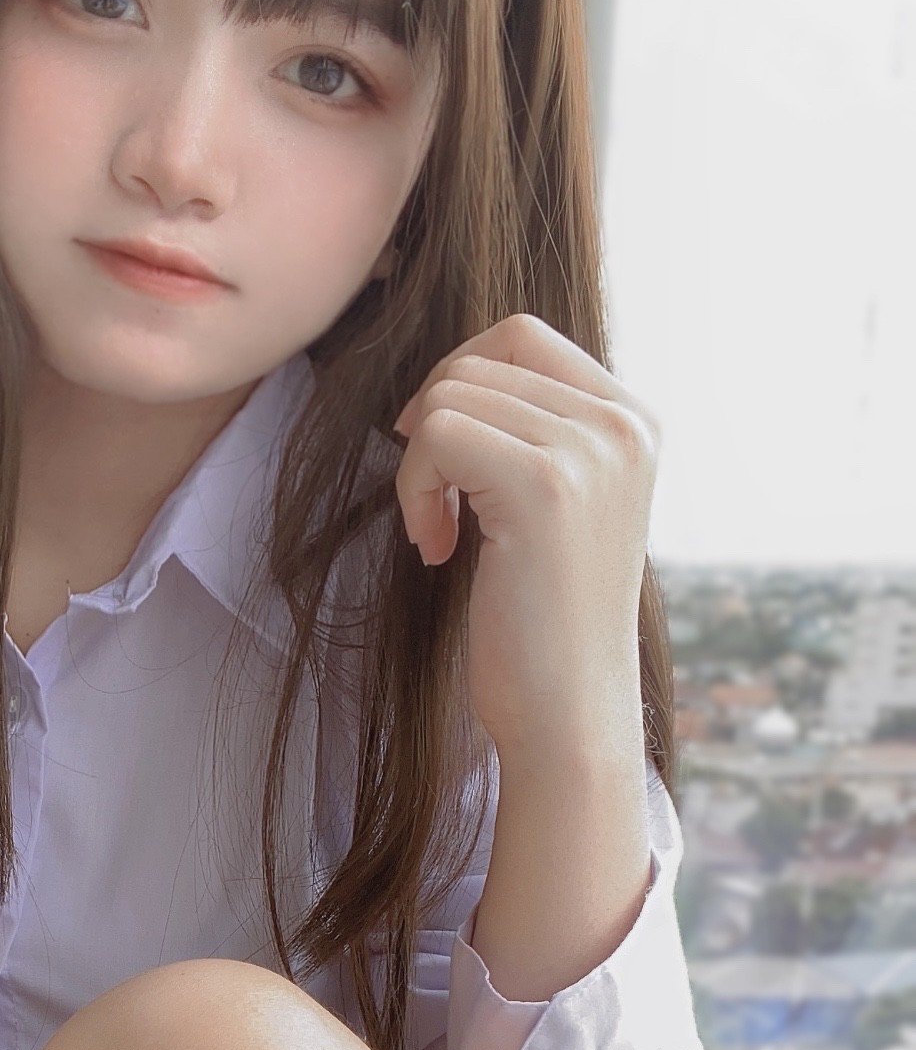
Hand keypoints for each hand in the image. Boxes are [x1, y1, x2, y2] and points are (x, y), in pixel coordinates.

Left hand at [391, 311, 658, 766]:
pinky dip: (414, 491)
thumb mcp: (555, 504)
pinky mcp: (545, 484)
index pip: (522, 336)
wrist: (567, 714)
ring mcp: (592, 449)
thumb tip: (451, 373)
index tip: (444, 462)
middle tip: (438, 507)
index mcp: (635, 420)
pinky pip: (435, 434)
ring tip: (441, 535)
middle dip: (431, 427)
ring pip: (448, 395)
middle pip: (479, 359)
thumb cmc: (543, 621)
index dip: (459, 382)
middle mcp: (625, 424)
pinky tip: (436, 549)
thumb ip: (531, 430)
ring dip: (419, 468)